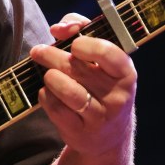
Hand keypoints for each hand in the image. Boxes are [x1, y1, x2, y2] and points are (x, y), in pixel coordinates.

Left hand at [29, 13, 136, 158]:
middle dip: (50, 55)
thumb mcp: (100, 58)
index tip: (73, 45)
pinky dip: (45, 96)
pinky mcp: (80, 132)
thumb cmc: (99, 84)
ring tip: (48, 75)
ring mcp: (100, 116)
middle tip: (38, 51)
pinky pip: (55, 107)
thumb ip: (81, 30)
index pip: (107, 53)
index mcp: (125, 73)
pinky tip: (49, 93)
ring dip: (49, 77)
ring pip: (65, 89)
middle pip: (76, 68)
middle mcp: (117, 96)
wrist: (108, 136)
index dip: (84, 44)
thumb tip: (58, 28)